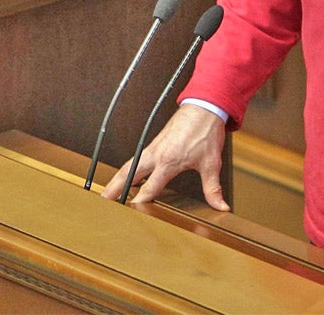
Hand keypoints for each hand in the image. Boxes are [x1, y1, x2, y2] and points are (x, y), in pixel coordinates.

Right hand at [99, 104, 229, 210]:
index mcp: (169, 161)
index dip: (140, 202)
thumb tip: (220, 206)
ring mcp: (153, 147)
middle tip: (103, 202)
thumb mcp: (212, 163)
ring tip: (106, 193)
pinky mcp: (154, 143)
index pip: (149, 187)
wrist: (204, 108)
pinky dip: (127, 169)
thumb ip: (213, 188)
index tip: (132, 214)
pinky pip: (136, 158)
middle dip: (115, 188)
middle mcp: (156, 154)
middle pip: (129, 174)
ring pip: (129, 165)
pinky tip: (125, 177)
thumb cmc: (205, 132)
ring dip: (117, 179)